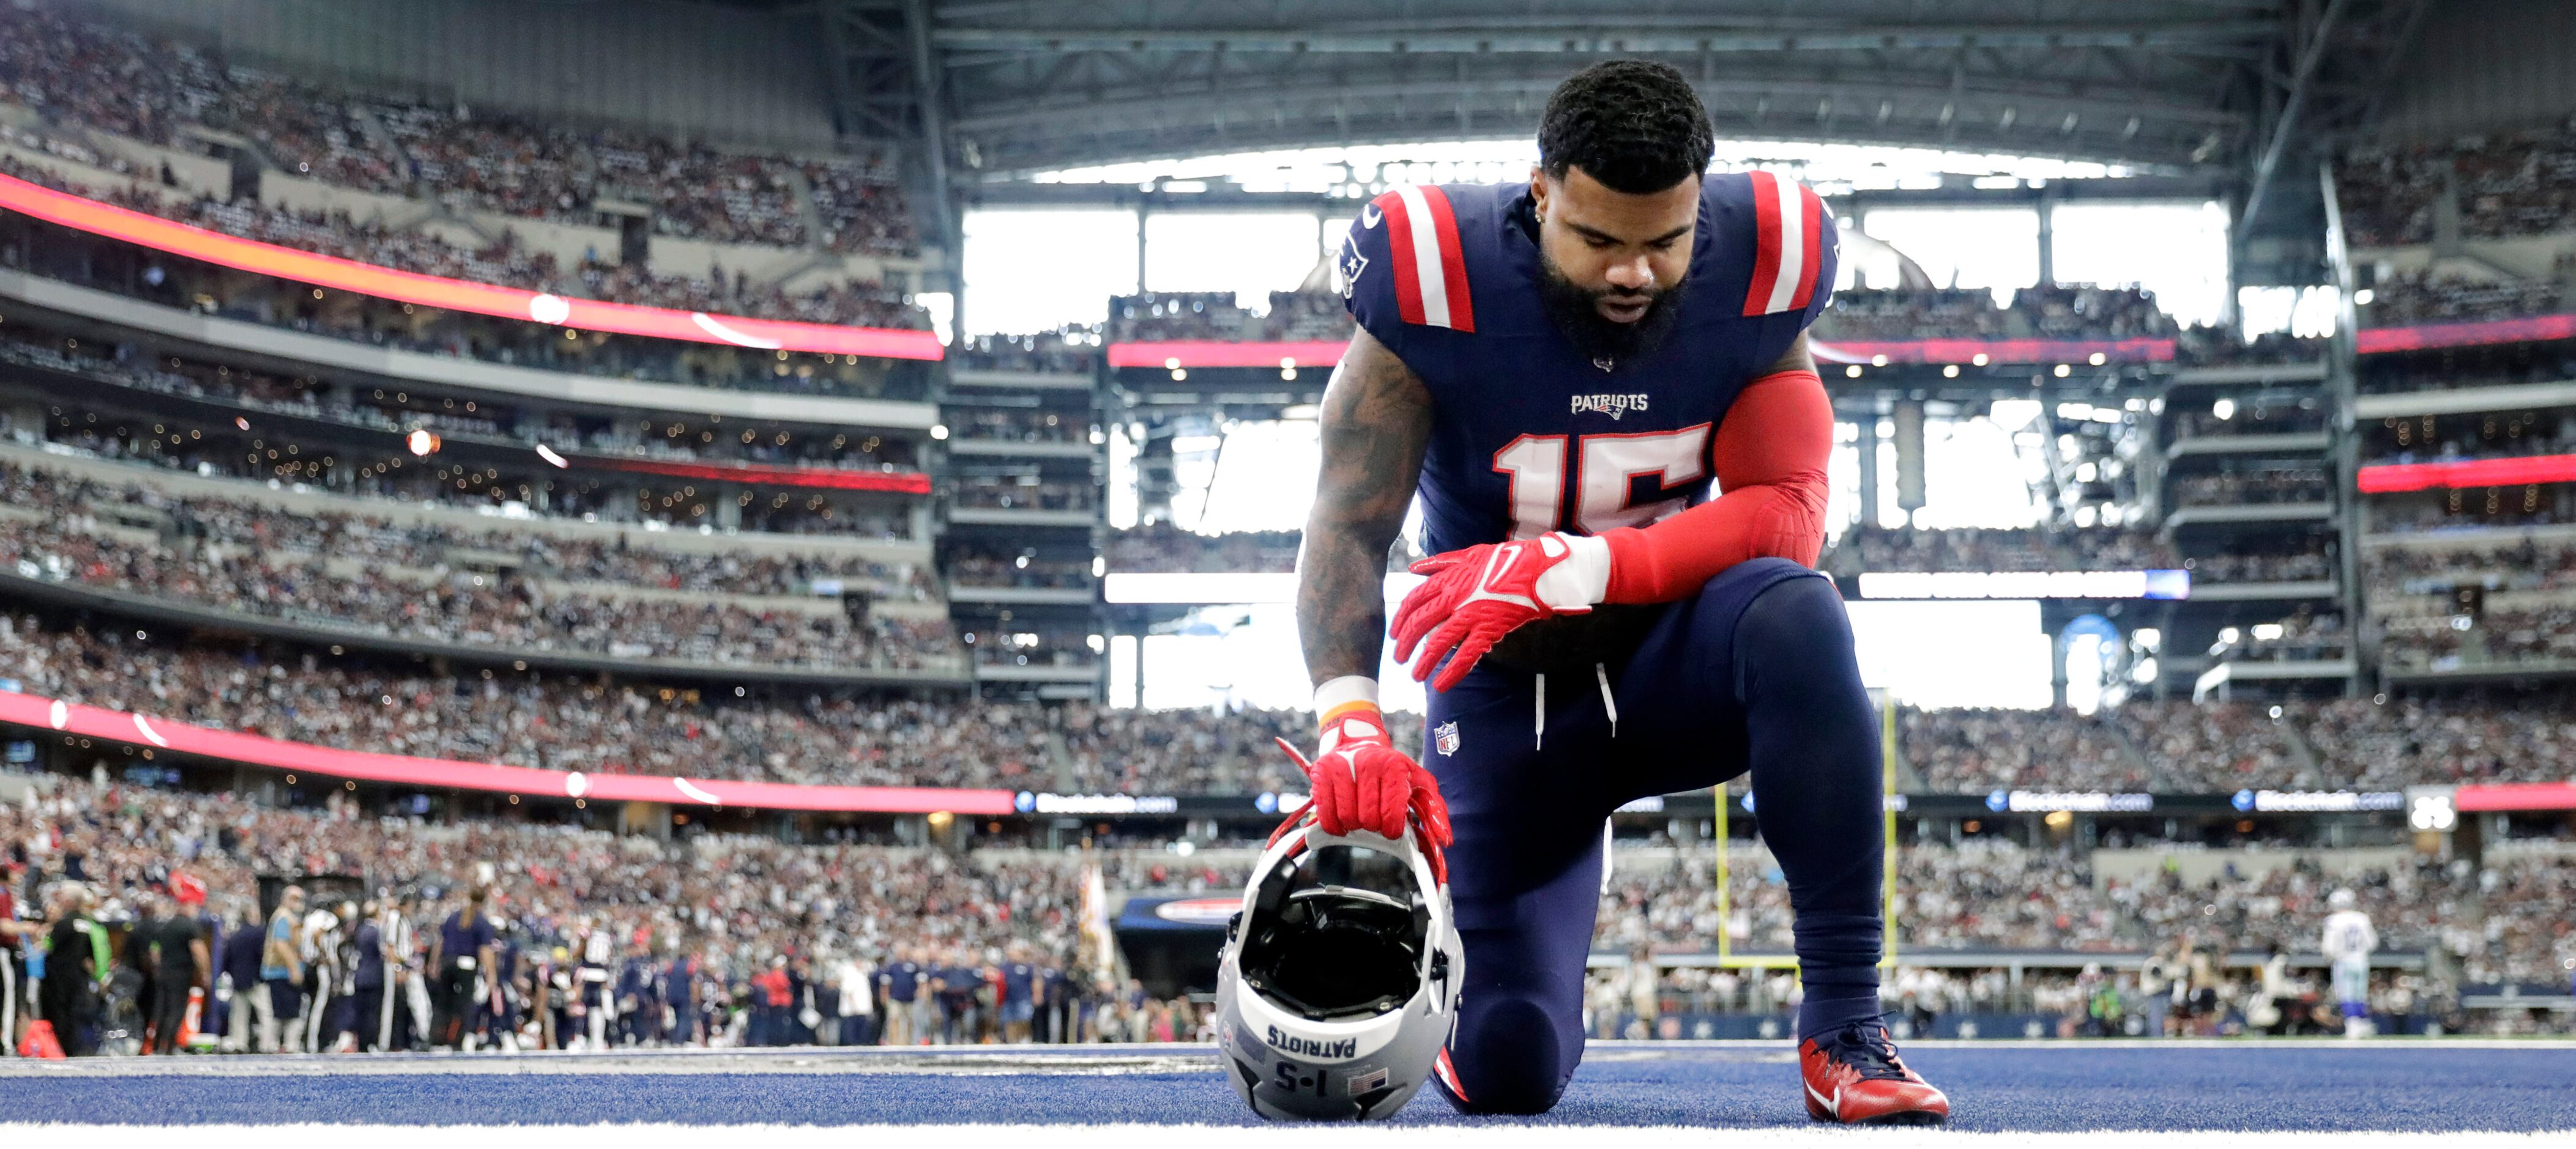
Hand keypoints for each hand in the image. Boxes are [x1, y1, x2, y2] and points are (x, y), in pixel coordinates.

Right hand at [1274, 715, 1449, 882]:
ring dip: (1354, 827)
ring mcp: (1341, 767)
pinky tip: (1342, 823)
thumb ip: (1435, 811)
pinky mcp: (1321, 773)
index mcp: (1393, 766)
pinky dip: (1334, 826)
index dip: (1391, 829)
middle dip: (1373, 827)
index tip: (1390, 830)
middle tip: (1375, 821)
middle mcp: (1366, 763)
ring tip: (1359, 819)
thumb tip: (1446, 840)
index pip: (1391, 812)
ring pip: (1347, 817)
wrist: (1359, 741)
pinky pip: (1325, 813)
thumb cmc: (1393, 770)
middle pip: (1368, 819)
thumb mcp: (1419, 783)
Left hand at [1392, 532, 1607, 691]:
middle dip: (1405, 643)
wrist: (1537, 569)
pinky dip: (1452, 672)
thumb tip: (1415, 569)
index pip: (1415, 601)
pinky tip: (1440, 686)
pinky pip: (1466, 655)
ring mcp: (1471, 615)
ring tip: (1414, 675)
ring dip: (1423, 661)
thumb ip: (1441, 562)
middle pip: (1420, 623)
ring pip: (1438, 642)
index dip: (1400, 619)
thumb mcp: (1470, 553)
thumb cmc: (1506, 560)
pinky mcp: (1489, 630)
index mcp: (1449, 579)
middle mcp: (1455, 598)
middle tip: (1398, 658)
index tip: (1394, 633)